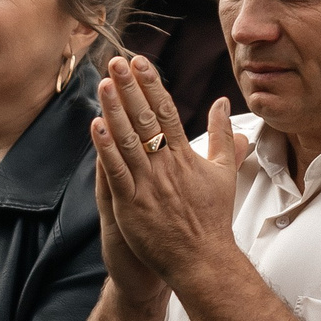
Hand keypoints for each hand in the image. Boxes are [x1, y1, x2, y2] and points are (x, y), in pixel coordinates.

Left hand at [91, 56, 243, 299]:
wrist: (202, 259)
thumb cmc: (213, 217)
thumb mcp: (225, 172)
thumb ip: (222, 135)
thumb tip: (222, 103)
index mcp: (186, 156)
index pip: (167, 111)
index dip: (152, 85)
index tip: (140, 62)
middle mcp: (167, 166)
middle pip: (146, 119)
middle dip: (130, 88)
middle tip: (116, 62)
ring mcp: (148, 185)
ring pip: (128, 141)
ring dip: (115, 110)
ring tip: (104, 84)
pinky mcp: (131, 204)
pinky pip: (116, 171)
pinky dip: (105, 149)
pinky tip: (96, 126)